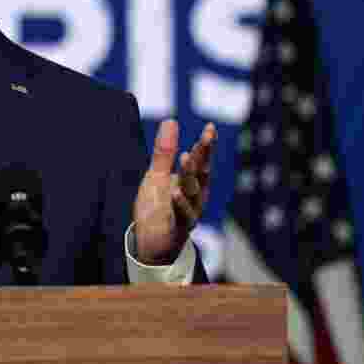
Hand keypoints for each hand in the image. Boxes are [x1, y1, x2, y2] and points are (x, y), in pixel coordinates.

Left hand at [132, 119, 215, 264]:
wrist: (152, 243)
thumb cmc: (158, 207)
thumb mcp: (157, 176)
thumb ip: (164, 152)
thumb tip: (171, 120)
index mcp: (191, 183)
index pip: (200, 161)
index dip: (205, 145)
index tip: (210, 128)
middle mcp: (195, 197)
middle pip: (200, 173)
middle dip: (204, 155)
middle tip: (207, 137)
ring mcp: (188, 212)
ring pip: (192, 192)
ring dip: (191, 175)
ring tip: (187, 156)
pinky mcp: (177, 228)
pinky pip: (181, 215)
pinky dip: (180, 204)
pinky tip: (175, 192)